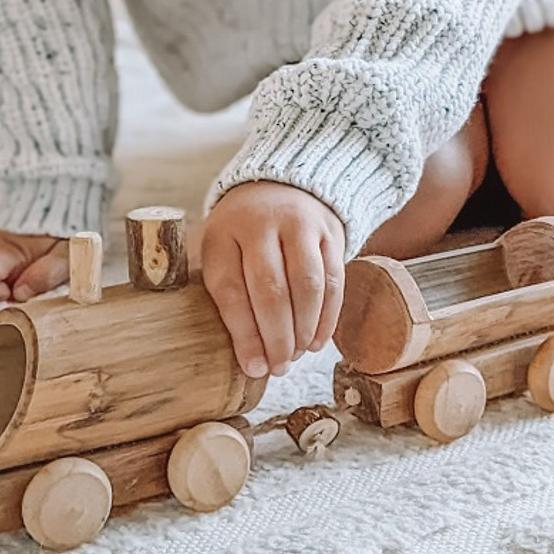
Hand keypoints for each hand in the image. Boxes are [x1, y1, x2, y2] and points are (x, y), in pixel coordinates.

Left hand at [201, 181, 345, 379]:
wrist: (280, 185)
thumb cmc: (242, 233)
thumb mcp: (219, 249)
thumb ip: (223, 292)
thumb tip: (244, 359)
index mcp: (224, 231)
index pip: (231, 289)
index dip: (243, 334)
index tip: (253, 368)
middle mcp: (262, 223)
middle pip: (271, 290)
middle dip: (277, 338)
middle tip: (279, 368)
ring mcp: (300, 224)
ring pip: (308, 286)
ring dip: (304, 330)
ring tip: (297, 355)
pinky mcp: (330, 231)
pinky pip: (334, 280)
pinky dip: (328, 317)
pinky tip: (318, 340)